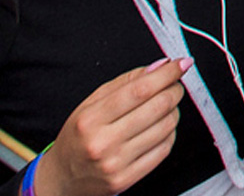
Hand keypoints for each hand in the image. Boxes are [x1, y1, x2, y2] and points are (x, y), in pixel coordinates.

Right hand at [34, 58, 189, 195]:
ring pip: (166, 126)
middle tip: (174, 84)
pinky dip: (169, 133)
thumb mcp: (91, 103)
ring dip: (174, 110)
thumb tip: (160, 66)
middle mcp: (103, 143)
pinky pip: (164, 149)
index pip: (140, 90)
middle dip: (175, 89)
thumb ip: (126, 81)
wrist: (61, 178)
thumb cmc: (78, 137)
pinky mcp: (126, 179)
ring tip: (163, 108)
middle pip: (158, 106)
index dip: (167, 74)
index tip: (182, 64)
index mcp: (91, 119)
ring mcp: (116, 164)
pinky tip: (159, 129)